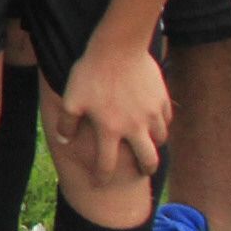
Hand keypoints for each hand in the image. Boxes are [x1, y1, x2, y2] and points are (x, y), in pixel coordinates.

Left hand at [48, 44, 170, 180]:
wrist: (118, 46)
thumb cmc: (91, 72)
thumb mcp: (71, 98)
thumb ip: (67, 122)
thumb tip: (64, 141)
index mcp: (109, 129)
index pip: (106, 164)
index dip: (101, 178)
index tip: (99, 184)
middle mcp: (134, 127)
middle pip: (147, 161)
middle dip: (145, 170)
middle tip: (142, 171)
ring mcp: (151, 113)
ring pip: (161, 140)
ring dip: (154, 145)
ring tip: (148, 143)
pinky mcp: (162, 99)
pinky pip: (167, 119)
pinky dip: (162, 124)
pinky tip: (155, 121)